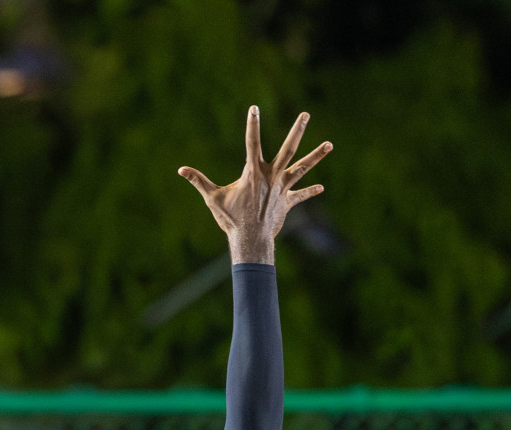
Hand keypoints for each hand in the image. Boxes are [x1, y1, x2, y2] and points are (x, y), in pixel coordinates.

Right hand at [179, 107, 331, 264]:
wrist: (250, 240)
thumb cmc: (230, 219)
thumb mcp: (212, 198)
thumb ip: (198, 181)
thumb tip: (180, 170)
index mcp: (253, 173)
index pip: (252, 143)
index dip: (252, 124)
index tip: (254, 108)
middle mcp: (271, 176)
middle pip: (288, 149)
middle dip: (297, 130)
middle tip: (306, 114)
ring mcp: (282, 189)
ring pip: (302, 167)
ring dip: (317, 155)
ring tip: (330, 144)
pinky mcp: (287, 202)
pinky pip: (300, 195)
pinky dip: (310, 191)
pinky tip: (321, 187)